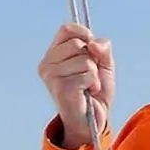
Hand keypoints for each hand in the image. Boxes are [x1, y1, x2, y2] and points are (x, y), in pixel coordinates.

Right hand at [37, 23, 114, 148]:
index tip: (91, 48)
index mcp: (53, 55)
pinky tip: (88, 93)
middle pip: (77, 44)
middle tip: (88, 75)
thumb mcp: (103, 64)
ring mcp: (52, 77)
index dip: (84, 34)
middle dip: (92, 59)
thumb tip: (94, 43)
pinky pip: (88, 74)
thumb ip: (102, 48)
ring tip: (88, 86)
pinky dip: (94, 84)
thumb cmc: (94, 91)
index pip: (66, 29)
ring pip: (85, 60)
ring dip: (94, 74)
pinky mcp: (61, 89)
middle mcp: (47, 65)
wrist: (93, 120)